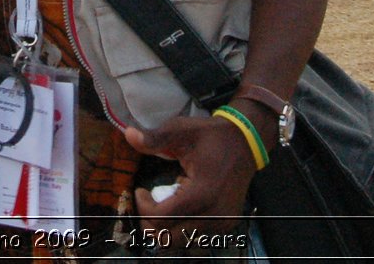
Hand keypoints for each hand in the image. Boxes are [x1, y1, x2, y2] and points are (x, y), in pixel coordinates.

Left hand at [124, 114, 257, 240]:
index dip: (144, 207)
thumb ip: (154, 138)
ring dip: (167, 228)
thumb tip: (128, 134)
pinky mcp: (227, 224)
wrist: (246, 142)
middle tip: (148, 203)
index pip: (162, 218)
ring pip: (183, 242)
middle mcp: (214, 213)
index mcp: (202, 192)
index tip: (140, 190)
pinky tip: (183, 206)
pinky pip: (198, 237)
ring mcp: (223, 221)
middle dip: (151, 224)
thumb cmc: (211, 136)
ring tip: (166, 204)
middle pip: (170, 238)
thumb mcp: (181, 131)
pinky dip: (183, 227)